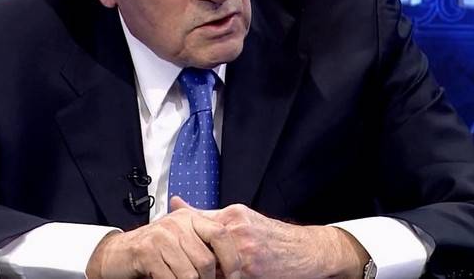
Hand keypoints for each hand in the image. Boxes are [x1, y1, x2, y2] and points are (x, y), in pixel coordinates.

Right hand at [86, 203, 241, 278]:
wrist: (119, 253)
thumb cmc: (155, 249)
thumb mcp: (182, 239)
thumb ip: (204, 244)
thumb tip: (235, 264)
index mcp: (190, 218)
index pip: (221, 234)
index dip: (232, 258)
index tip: (236, 276)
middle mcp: (177, 223)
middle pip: (206, 260)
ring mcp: (161, 237)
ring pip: (190, 274)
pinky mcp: (147, 252)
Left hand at [176, 200, 367, 278]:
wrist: (306, 250)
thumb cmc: (271, 236)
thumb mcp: (241, 218)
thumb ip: (207, 213)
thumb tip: (176, 202)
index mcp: (232, 215)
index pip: (194, 225)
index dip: (179, 240)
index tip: (166, 249)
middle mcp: (236, 229)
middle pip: (198, 246)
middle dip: (188, 260)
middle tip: (178, 268)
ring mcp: (244, 250)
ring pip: (209, 265)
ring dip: (201, 272)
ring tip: (194, 275)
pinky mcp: (251, 269)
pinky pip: (225, 277)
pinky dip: (219, 278)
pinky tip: (218, 278)